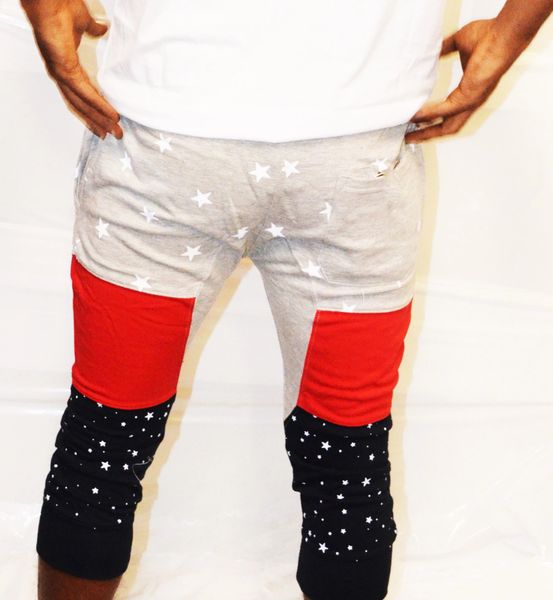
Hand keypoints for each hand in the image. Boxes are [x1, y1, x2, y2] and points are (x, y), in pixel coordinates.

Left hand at [20, 0, 122, 138]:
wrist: (51, 0)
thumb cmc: (61, 6)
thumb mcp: (84, 23)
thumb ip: (93, 30)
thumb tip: (102, 28)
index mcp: (64, 65)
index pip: (80, 95)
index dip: (93, 109)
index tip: (106, 120)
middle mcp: (60, 74)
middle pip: (81, 106)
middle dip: (97, 122)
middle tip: (113, 135)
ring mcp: (61, 74)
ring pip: (82, 104)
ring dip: (99, 119)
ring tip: (114, 130)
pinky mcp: (64, 71)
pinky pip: (84, 93)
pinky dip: (99, 105)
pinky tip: (111, 115)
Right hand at [405, 18, 530, 143]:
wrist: (502, 35)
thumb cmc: (488, 37)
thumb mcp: (459, 44)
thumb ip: (445, 50)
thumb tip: (433, 50)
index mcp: (471, 91)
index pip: (450, 114)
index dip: (434, 121)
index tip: (416, 123)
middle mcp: (471, 102)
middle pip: (447, 128)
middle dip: (427, 135)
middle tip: (409, 138)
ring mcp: (471, 102)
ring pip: (447, 127)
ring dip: (427, 132)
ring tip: (410, 135)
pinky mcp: (468, 98)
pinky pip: (445, 111)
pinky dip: (429, 115)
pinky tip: (415, 115)